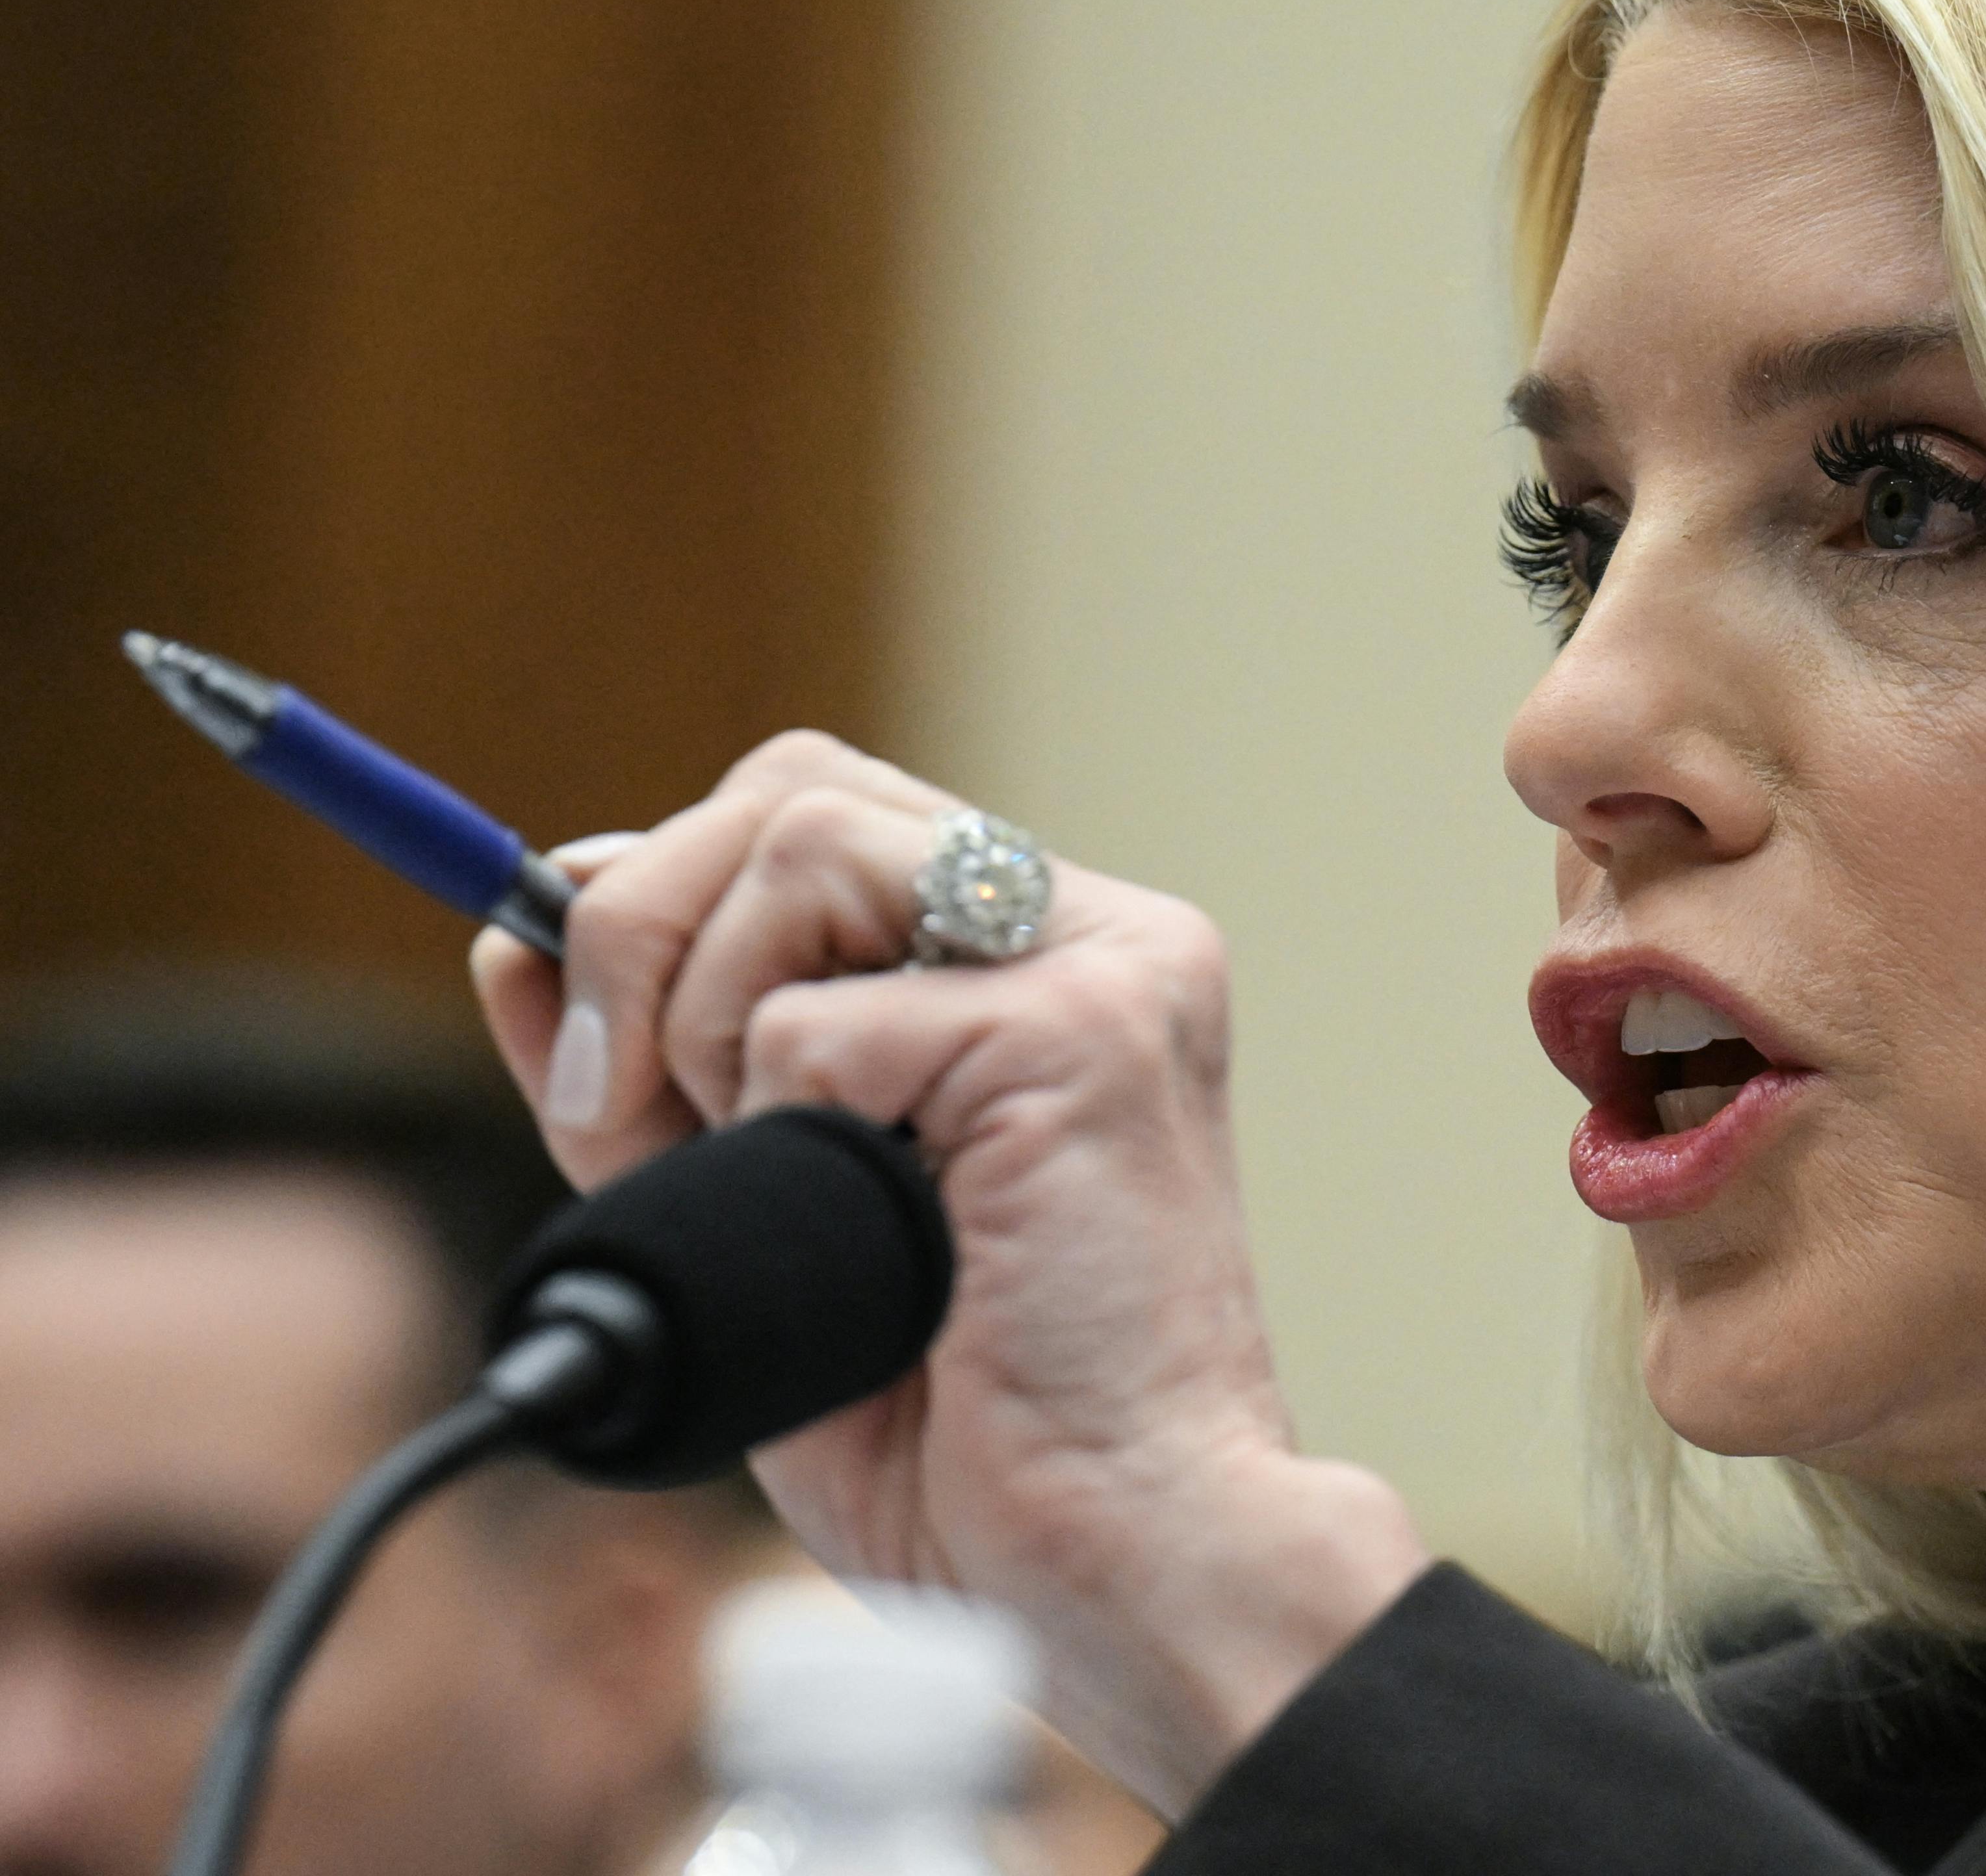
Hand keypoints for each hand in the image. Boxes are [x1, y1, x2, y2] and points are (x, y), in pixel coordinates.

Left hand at [471, 732, 1426, 1809]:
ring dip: (703, 1022)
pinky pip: (820, 1020)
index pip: (809, 811)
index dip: (660, 897)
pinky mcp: (1089, 1031)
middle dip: (641, 928)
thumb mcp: (752, 1215)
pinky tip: (854, 1228)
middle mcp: (1093, 927)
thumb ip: (654, 1073)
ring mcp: (1108, 964)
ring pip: (796, 844)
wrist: (1115, 1557)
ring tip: (763, 1175)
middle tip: (617, 1106)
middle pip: (791, 782)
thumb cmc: (964, 1425)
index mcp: (1038, 958)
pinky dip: (775, 1129)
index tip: (591, 1053)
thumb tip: (516, 931)